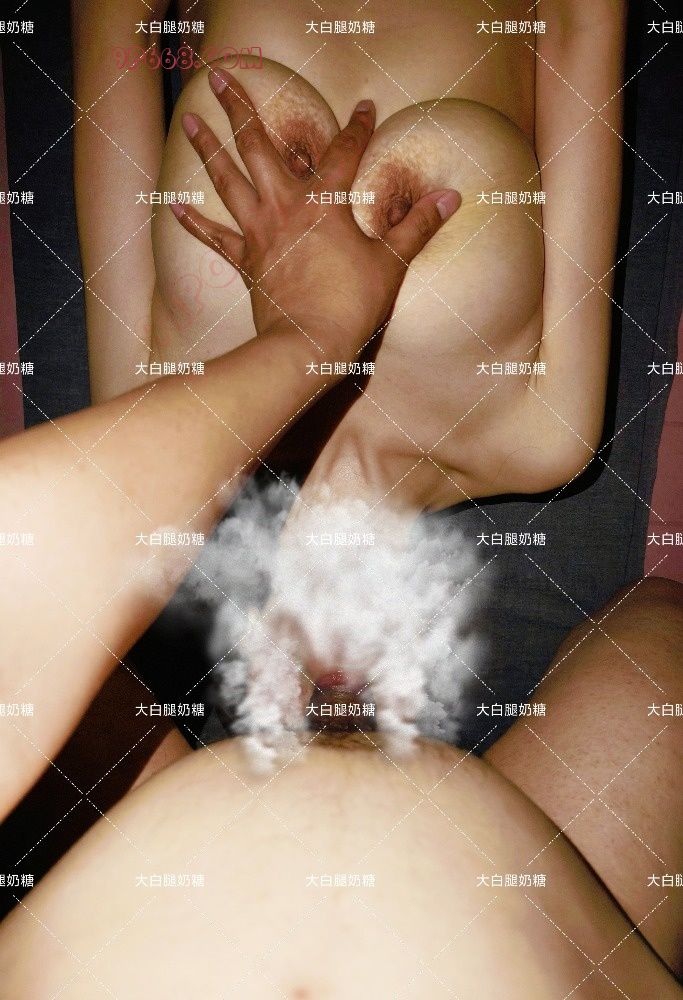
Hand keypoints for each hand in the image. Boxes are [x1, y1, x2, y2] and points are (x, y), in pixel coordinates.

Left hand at [171, 67, 460, 358]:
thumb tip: (451, 197)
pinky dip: (195, 222)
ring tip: (190, 119)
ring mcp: (259, 232)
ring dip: (207, 147)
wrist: (307, 345)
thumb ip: (418, 227)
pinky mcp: (244, 261)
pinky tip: (176, 206)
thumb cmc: (351, 305)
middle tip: (218, 76)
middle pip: (258, 145)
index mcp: (324, 202)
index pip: (345, 152)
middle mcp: (284, 206)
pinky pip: (214, 237)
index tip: (366, 107)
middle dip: (239, 107)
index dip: (359, 128)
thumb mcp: (392, 264)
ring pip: (228, 179)